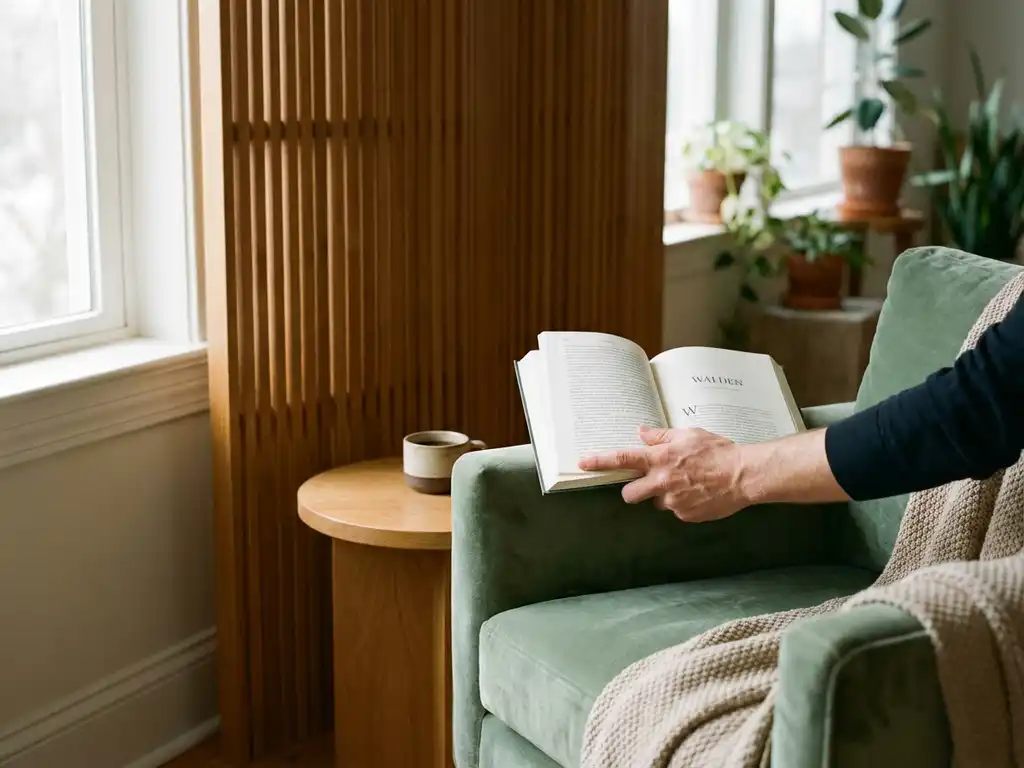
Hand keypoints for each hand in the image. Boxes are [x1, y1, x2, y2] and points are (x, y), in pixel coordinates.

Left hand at [578, 426, 750, 521]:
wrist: (743, 475)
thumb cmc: (718, 451)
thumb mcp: (688, 434)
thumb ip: (661, 437)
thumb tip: (641, 433)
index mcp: (660, 458)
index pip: (622, 459)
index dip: (599, 461)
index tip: (582, 463)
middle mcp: (662, 481)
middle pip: (630, 493)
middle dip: (633, 491)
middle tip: (647, 484)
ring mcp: (673, 501)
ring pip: (656, 502)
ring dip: (664, 496)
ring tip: (686, 485)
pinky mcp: (685, 515)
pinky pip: (676, 510)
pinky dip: (683, 503)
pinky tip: (699, 493)